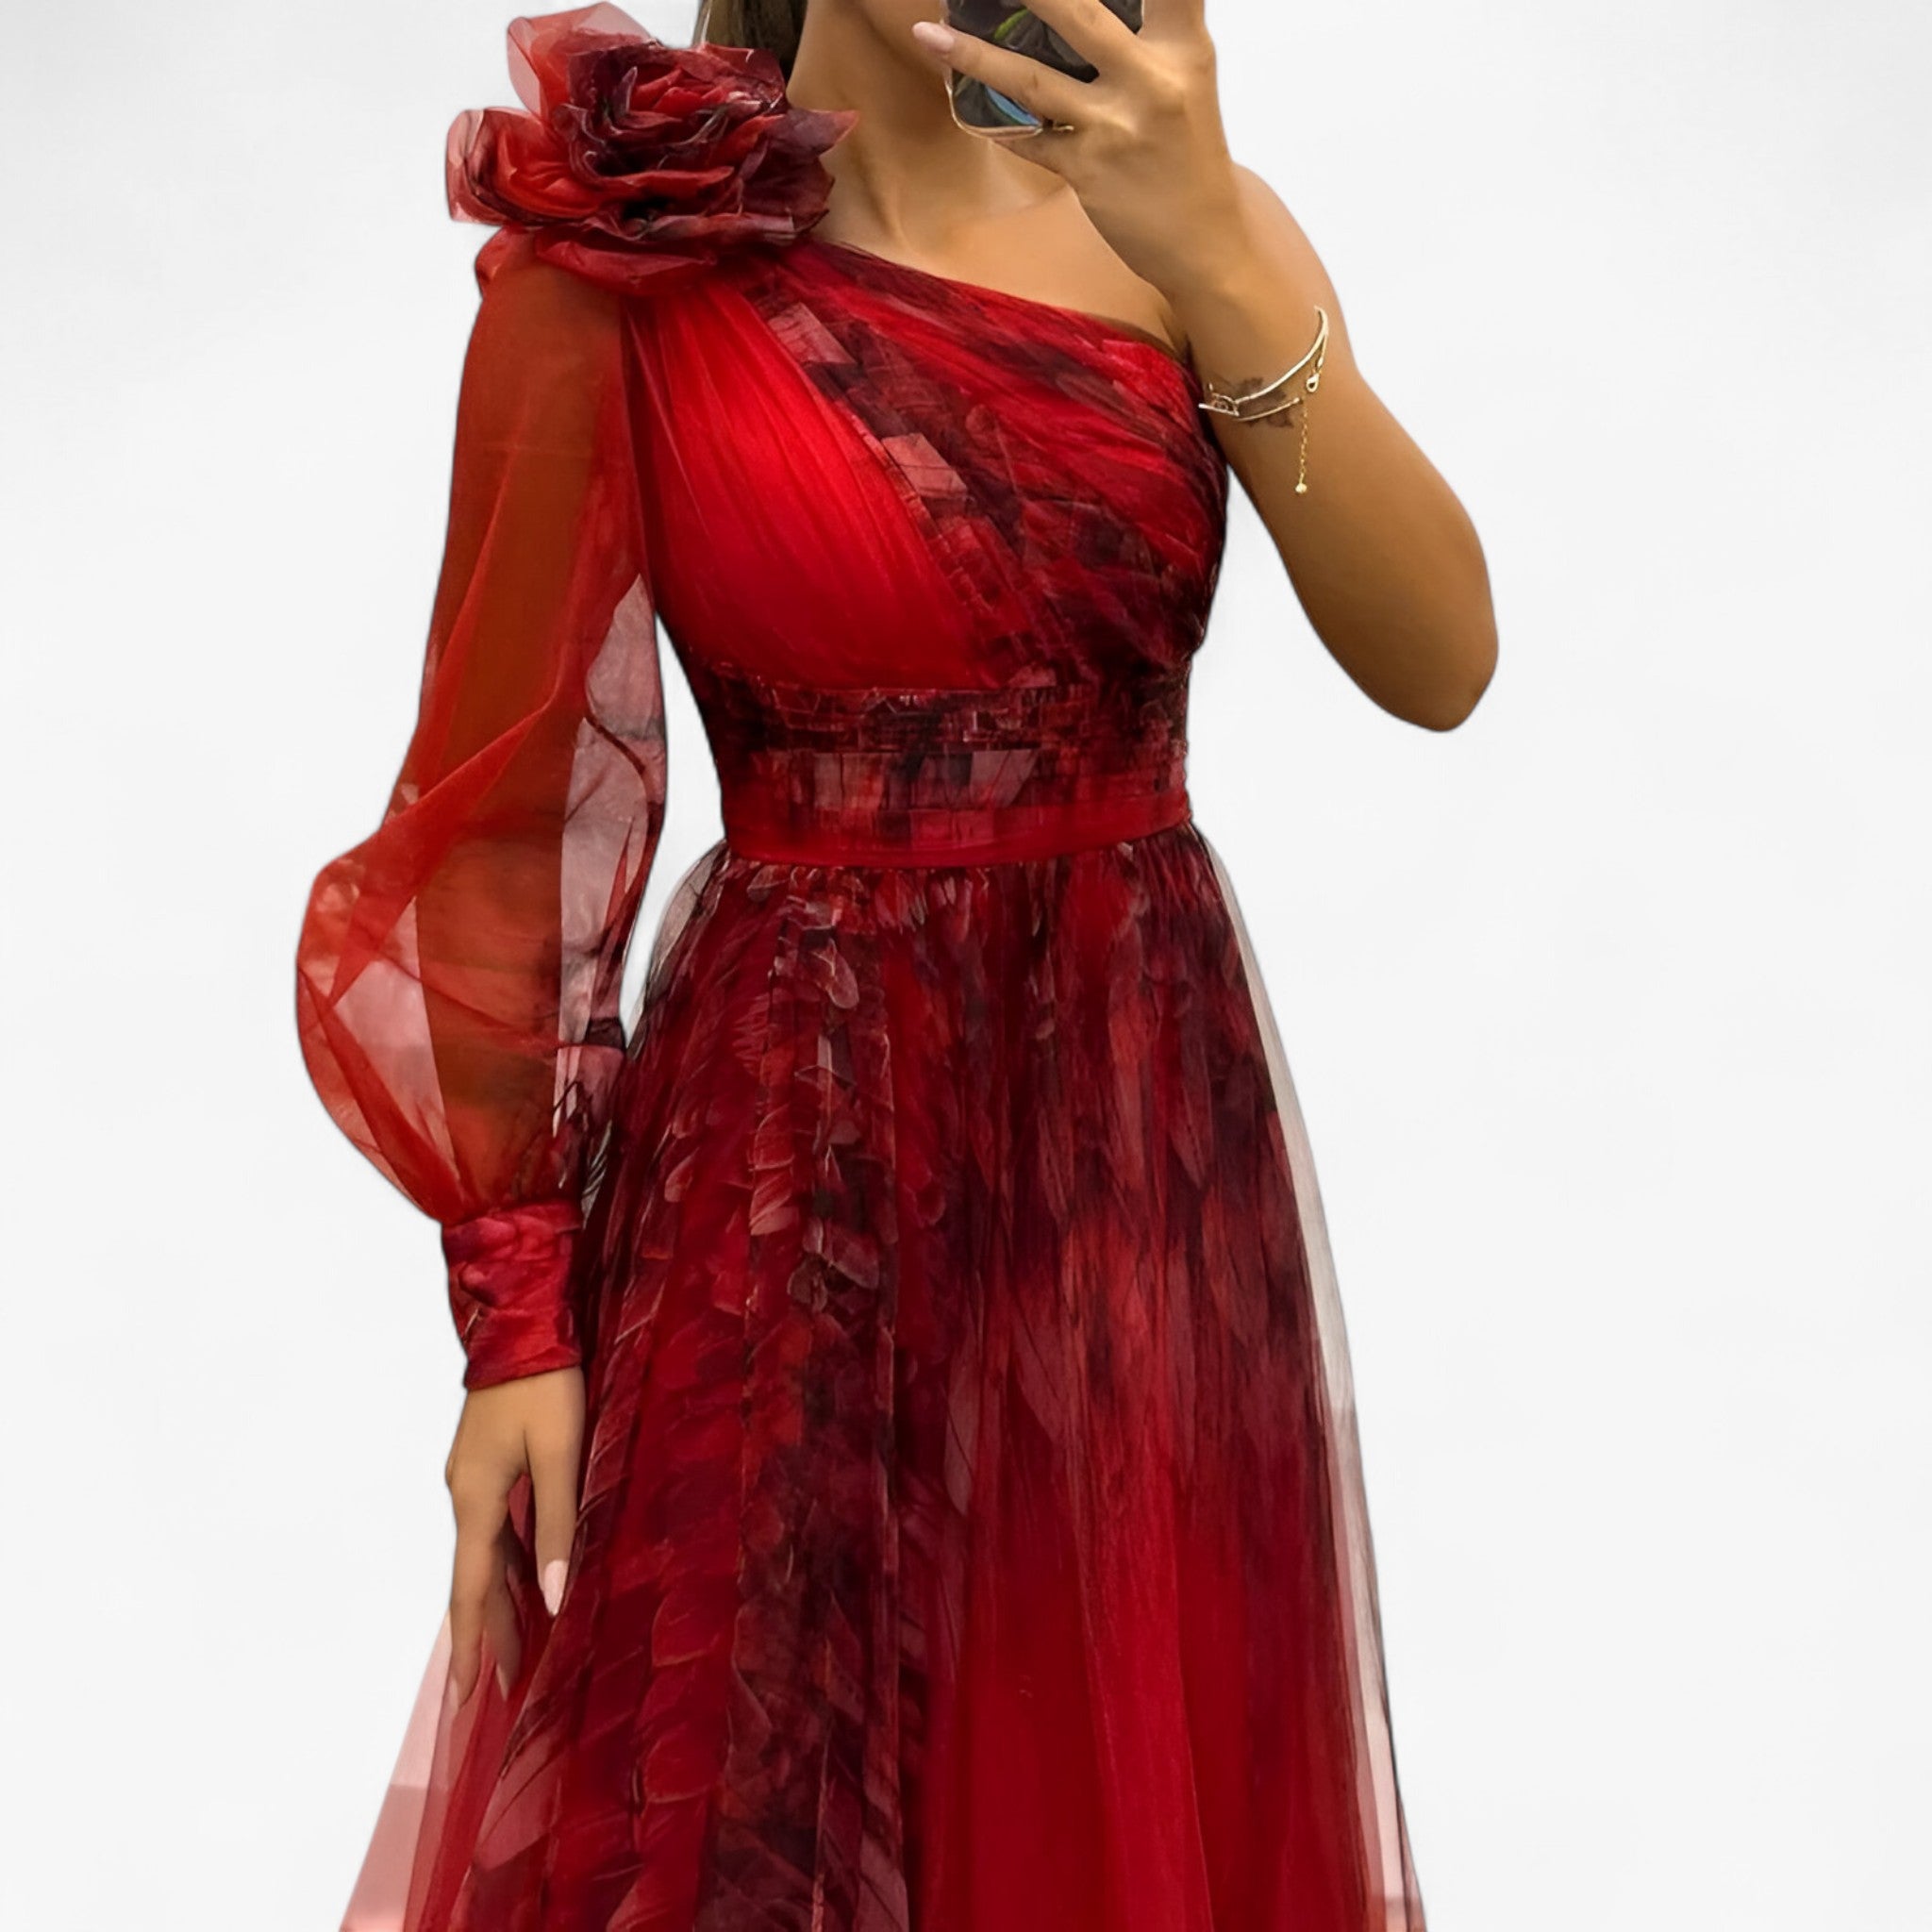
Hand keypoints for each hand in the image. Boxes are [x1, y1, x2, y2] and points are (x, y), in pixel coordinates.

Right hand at [442, 1364, 583, 1708]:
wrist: (519, 1323)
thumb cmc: (545, 1386)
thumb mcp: (560, 1455)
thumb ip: (555, 1525)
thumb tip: (554, 1598)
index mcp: (476, 1499)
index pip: (469, 1591)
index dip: (471, 1647)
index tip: (465, 1699)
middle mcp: (464, 1494)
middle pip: (476, 1579)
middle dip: (491, 1633)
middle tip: (507, 1687)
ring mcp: (471, 1477)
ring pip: (485, 1553)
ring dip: (499, 1599)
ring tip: (520, 1646)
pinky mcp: (485, 1461)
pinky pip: (493, 1526)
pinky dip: (507, 1561)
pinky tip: (526, 1576)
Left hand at [910, 0, 1243, 297]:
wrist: (1205, 243)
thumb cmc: (1189, 155)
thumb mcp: (1186, 80)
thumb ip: (1149, 33)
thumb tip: (1076, 12)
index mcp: (1186, 47)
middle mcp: (1153, 81)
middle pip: (1078, 14)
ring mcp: (1116, 128)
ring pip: (1034, 81)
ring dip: (974, 55)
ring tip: (930, 33)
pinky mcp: (1088, 171)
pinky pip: (1028, 138)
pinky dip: (992, 119)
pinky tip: (958, 95)